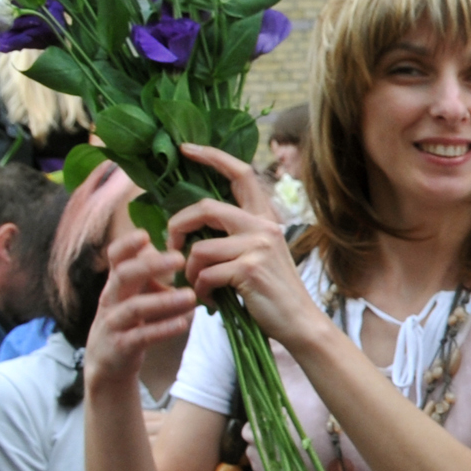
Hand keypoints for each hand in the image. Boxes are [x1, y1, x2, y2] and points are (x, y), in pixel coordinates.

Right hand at [86, 229, 197, 392]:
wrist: (109, 364)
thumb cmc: (130, 322)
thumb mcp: (136, 295)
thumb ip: (151, 276)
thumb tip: (173, 249)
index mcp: (116, 284)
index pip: (114, 258)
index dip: (126, 245)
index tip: (146, 234)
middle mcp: (111, 299)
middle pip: (123, 276)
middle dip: (149, 265)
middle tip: (179, 258)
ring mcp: (113, 323)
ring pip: (134, 308)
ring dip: (163, 300)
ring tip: (190, 296)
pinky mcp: (120, 347)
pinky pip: (141, 336)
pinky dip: (162, 329)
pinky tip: (184, 323)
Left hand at [163, 145, 331, 350]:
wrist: (299, 322)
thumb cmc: (272, 291)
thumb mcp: (259, 254)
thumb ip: (234, 235)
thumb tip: (193, 227)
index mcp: (264, 218)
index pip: (240, 174)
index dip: (212, 157)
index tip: (186, 148)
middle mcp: (263, 226)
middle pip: (205, 208)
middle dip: (178, 227)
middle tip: (171, 247)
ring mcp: (257, 247)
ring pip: (199, 248)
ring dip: (188, 271)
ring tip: (197, 285)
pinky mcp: (249, 270)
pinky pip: (205, 274)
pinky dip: (200, 290)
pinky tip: (209, 300)